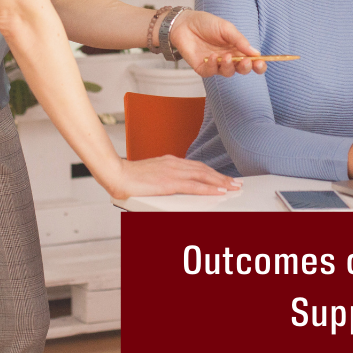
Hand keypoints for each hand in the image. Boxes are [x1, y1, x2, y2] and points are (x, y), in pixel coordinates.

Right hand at [108, 155, 241, 199]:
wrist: (117, 174)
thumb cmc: (129, 177)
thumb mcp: (150, 175)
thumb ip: (163, 178)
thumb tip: (170, 185)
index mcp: (170, 161)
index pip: (197, 166)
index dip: (212, 172)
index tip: (223, 177)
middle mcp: (174, 164)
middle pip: (204, 170)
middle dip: (221, 176)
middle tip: (236, 182)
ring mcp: (173, 172)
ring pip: (203, 176)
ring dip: (220, 181)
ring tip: (232, 187)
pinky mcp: (169, 182)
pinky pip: (194, 186)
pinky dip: (208, 188)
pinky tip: (219, 191)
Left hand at [169, 10, 266, 77]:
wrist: (185, 23)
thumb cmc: (206, 23)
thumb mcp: (226, 28)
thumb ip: (240, 40)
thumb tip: (255, 53)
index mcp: (237, 49)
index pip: (251, 61)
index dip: (258, 65)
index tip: (261, 63)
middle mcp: (228, 58)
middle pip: (241, 69)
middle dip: (246, 68)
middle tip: (247, 62)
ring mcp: (216, 64)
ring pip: (228, 73)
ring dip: (229, 66)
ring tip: (226, 56)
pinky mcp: (203, 68)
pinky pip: (211, 72)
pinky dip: (213, 65)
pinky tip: (212, 57)